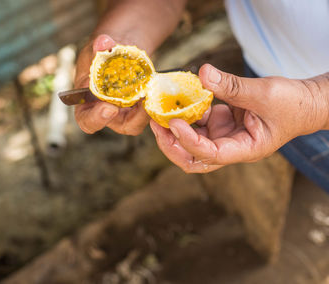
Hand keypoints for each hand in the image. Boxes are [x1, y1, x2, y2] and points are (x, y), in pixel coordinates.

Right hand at [74, 34, 149, 135]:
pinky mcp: (139, 108)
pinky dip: (152, 103)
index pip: (87, 120)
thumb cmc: (101, 53)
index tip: (109, 108)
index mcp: (86, 104)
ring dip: (145, 112)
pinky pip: (147, 112)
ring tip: (150, 93)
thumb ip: (98, 47)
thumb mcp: (96, 49)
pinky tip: (155, 89)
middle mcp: (106, 113)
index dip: (97, 119)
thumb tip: (104, 42)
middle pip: (118, 125)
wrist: (118, 51)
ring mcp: (124, 113)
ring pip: (136, 122)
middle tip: (141, 101)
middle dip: (132, 118)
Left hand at [150, 64, 328, 172]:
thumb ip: (233, 86)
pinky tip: (180, 101)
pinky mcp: (220, 125)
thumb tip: (203, 73)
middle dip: (171, 145)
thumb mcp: (264, 93)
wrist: (304, 103)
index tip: (174, 122)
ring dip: (174, 130)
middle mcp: (230, 148)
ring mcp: (223, 137)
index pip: (210, 154)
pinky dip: (187, 114)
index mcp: (244, 150)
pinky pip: (198, 123)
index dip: (188, 141)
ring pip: (190, 142)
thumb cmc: (292, 104)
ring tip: (159, 112)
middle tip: (155, 125)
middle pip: (192, 158)